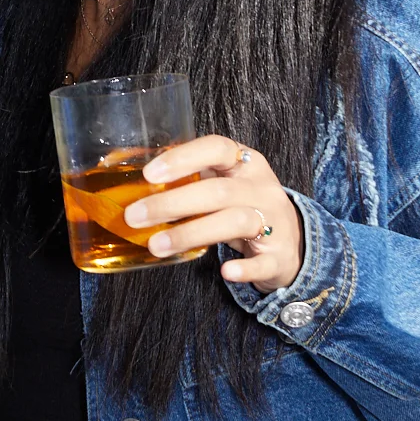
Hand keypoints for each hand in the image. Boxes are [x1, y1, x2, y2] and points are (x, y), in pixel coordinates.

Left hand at [127, 135, 304, 293]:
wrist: (292, 243)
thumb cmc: (244, 206)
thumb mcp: (225, 184)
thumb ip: (190, 178)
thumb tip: (126, 172)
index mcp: (246, 163)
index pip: (217, 148)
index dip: (183, 158)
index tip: (149, 174)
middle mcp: (262, 188)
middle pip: (218, 190)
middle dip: (172, 203)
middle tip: (135, 216)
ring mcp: (275, 221)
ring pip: (235, 222)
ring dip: (192, 233)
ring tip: (156, 245)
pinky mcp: (280, 256)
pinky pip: (263, 262)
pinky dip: (245, 268)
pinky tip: (224, 272)